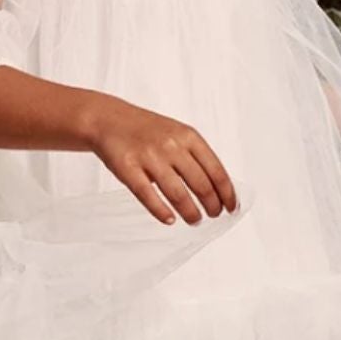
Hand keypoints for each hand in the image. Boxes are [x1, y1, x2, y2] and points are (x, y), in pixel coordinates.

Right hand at [82, 94, 239, 224]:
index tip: (231, 207)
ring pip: (178, 194)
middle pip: (201, 185)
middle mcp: (172, 145)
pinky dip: (161, 212)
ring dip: (190, 213)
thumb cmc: (147, 130)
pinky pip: (148, 196)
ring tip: (194, 220)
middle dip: (211, 205)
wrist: (108, 119)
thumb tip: (218, 188)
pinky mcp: (128, 168)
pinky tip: (169, 220)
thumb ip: (196, 156)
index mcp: (188, 136)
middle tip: (213, 215)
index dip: (227, 193)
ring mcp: (149, 157)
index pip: (216, 171)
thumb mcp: (177, 133)